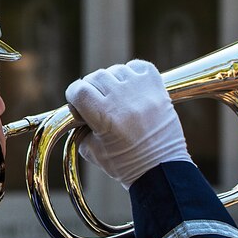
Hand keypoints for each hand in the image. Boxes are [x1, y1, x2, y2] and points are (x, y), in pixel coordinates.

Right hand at [65, 60, 191, 188]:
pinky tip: (131, 89)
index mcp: (105, 117)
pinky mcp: (158, 88)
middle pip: (96, 77)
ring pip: (116, 70)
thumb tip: (78, 112)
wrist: (163, 170)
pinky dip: (131, 74)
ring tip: (117, 98)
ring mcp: (142, 92)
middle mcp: (124, 100)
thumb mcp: (92, 151)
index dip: (74, 96)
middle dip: (92, 90)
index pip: (79, 90)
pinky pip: (138, 66)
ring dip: (112, 82)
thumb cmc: (127, 165)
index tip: (77, 103)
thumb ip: (80, 129)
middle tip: (98, 105)